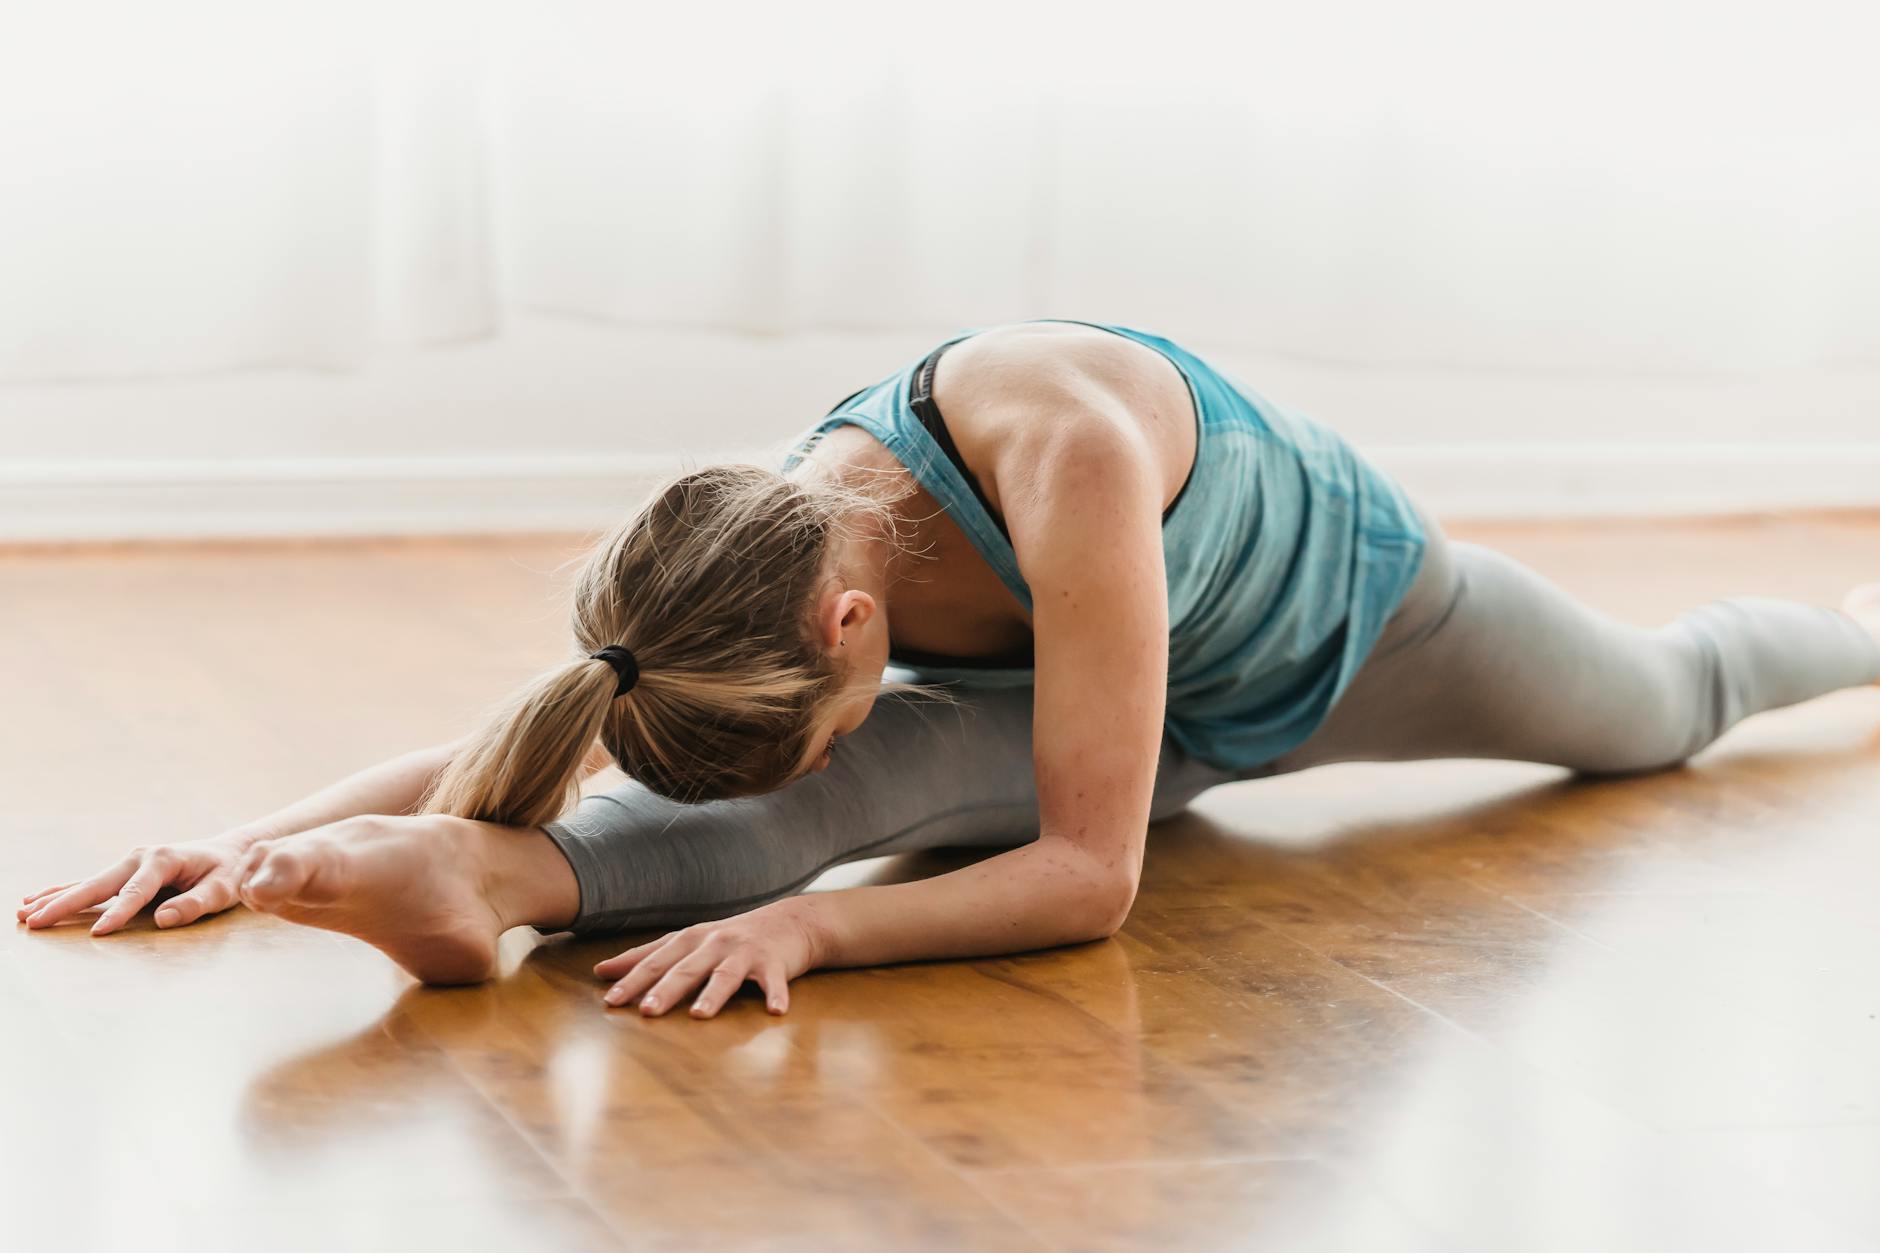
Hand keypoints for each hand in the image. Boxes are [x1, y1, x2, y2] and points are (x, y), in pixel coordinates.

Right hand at [17, 835, 250, 934]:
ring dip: (55, 898)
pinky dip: (63, 892)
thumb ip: (195, 904)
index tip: (99, 933)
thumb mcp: (223, 889)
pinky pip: (89, 884)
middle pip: (98, 884)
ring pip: (86, 883)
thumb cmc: (227, 873)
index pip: (136, 893)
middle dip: (66, 903)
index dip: (118, 913)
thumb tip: (163, 919)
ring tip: (23, 912)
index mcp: (163, 860)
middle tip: (34, 920)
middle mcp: (140, 858)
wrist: (229, 852)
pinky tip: (37, 899)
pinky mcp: (124, 872)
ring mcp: (128, 863)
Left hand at [593, 899, 824, 1018]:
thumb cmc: (731, 938)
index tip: (609, 1000)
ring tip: (700, 1014)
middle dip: (666, 989)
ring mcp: (744, 952)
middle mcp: (714, 943)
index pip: (655, 960)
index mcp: (690, 940)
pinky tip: (775, 1011)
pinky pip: (773, 980)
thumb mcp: (689, 942)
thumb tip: (601, 971)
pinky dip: (775, 994)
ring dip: (713, 994)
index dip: (632, 979)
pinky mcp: (774, 962)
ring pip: (725, 975)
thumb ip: (647, 957)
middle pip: (686, 968)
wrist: (789, 922)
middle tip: (647, 1011)